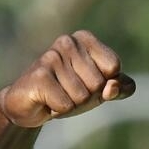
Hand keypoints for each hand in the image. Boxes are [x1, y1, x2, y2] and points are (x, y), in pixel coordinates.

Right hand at [0, 30, 135, 127]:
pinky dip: (58, 110)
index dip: (105, 84)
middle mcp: (67, 42)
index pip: (114, 67)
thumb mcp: (100, 91)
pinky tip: (46, 101)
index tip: (86, 83)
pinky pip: (66, 105)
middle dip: (88, 97)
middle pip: (98, 84)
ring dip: (71, 105)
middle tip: (68, 92)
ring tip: (56, 96)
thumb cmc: (68, 93)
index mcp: (84, 39)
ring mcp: (51, 57)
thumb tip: (113, 86)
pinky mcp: (40, 76)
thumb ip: (120, 88)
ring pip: (82, 97)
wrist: (27, 105)